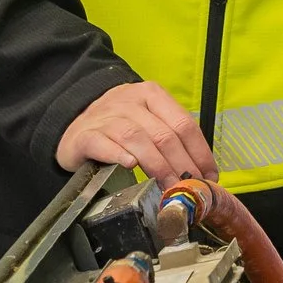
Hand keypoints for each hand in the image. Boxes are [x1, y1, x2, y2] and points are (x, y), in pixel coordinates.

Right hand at [56, 80, 217, 181]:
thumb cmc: (118, 127)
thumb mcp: (147, 122)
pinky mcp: (85, 134)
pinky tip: (130, 166)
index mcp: (151, 95)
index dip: (199, 152)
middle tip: (190, 187)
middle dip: (182, 165)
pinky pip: (104, 144)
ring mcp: (105, 116)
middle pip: (163, 134)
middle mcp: (130, 101)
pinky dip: (119, 155)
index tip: (208, 175)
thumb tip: (202, 171)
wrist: (74, 124)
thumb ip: (171, 139)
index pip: (183, 123)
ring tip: (168, 186)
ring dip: (157, 166)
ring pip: (138, 139)